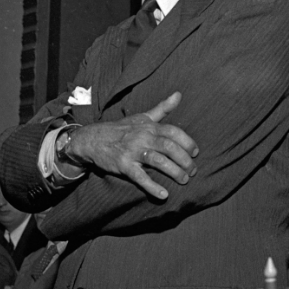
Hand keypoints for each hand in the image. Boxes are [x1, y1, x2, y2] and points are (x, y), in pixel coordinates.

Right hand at [62, 92, 198, 198]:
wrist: (92, 139)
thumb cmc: (121, 129)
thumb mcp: (142, 117)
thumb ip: (162, 109)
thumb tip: (179, 94)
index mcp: (149, 127)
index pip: (173, 131)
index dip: (187, 142)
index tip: (196, 153)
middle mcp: (143, 137)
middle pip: (169, 147)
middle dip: (185, 160)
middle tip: (193, 171)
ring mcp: (133, 151)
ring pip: (159, 161)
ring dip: (174, 172)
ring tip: (184, 180)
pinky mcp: (123, 165)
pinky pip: (140, 177)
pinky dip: (152, 187)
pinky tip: (164, 195)